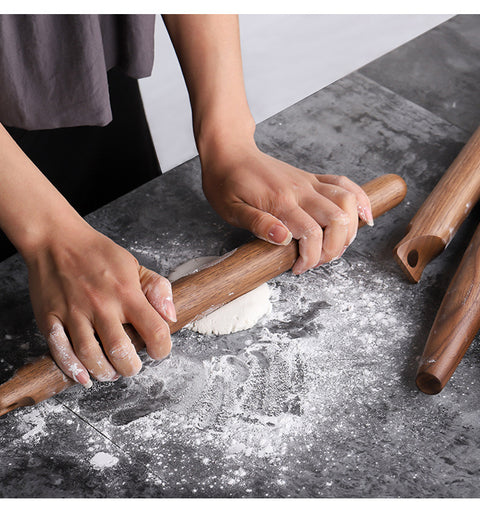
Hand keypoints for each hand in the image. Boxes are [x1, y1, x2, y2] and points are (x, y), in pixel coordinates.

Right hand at [24, 220, 174, 386]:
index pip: (154, 330)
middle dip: (131, 368)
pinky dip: (73, 370)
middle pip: (120, 352)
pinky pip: (60, 351)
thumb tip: (171, 316)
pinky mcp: (50, 318)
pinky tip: (84, 377)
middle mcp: (101, 305)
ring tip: (111, 372)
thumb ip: (158, 289)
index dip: (162, 348)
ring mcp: (74, 313)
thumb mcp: (135, 265)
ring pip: (90, 356)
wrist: (56, 240)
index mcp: (127, 293)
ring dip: (104, 372)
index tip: (158, 350)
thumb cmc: (98, 254)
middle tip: (131, 366)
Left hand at [201, 144, 372, 274]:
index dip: (311, 258)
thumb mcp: (231, 209)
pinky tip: (364, 216)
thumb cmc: (226, 182)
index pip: (311, 234)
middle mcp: (300, 190)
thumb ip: (258, 224)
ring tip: (337, 246)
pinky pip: (345, 185)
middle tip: (317, 261)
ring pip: (347, 201)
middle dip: (334, 248)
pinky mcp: (312, 178)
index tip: (298, 268)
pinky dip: (360, 200)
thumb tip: (284, 239)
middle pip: (338, 219)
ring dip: (350, 229)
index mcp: (280, 201)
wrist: (229, 152)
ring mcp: (309, 182)